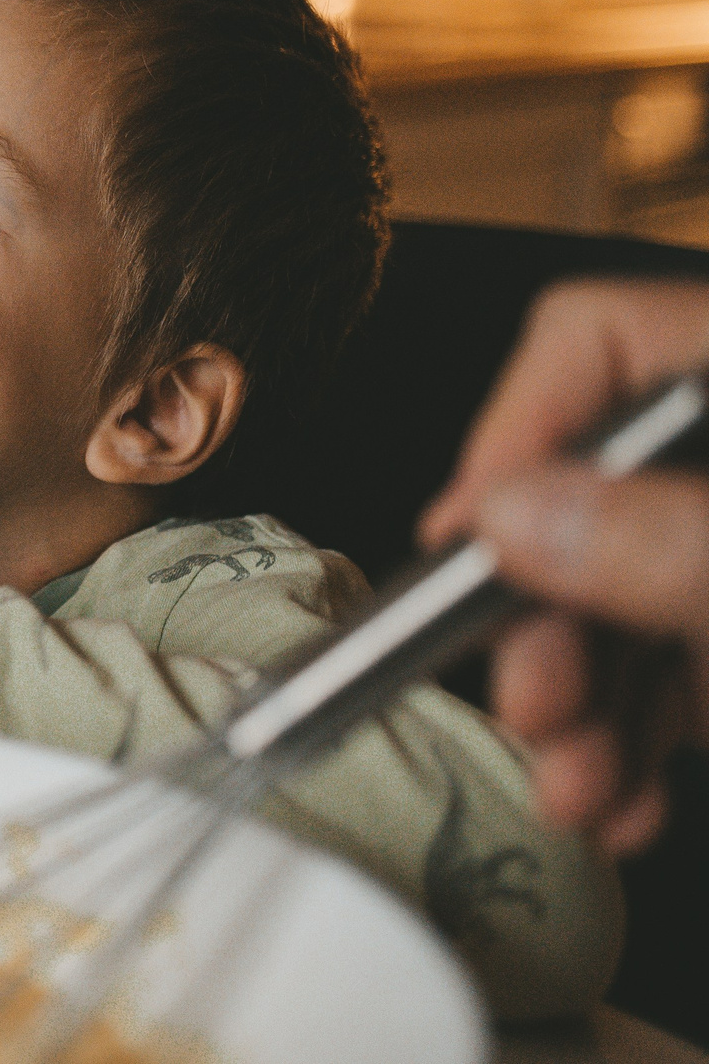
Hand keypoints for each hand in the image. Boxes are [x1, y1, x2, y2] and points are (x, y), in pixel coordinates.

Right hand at [420, 278, 708, 852]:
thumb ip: (675, 543)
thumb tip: (509, 518)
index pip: (593, 342)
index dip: (513, 434)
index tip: (469, 546)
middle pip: (589, 495)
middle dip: (543, 623)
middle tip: (531, 704)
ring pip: (623, 602)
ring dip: (579, 712)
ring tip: (577, 792)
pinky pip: (675, 671)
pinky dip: (638, 741)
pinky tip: (626, 803)